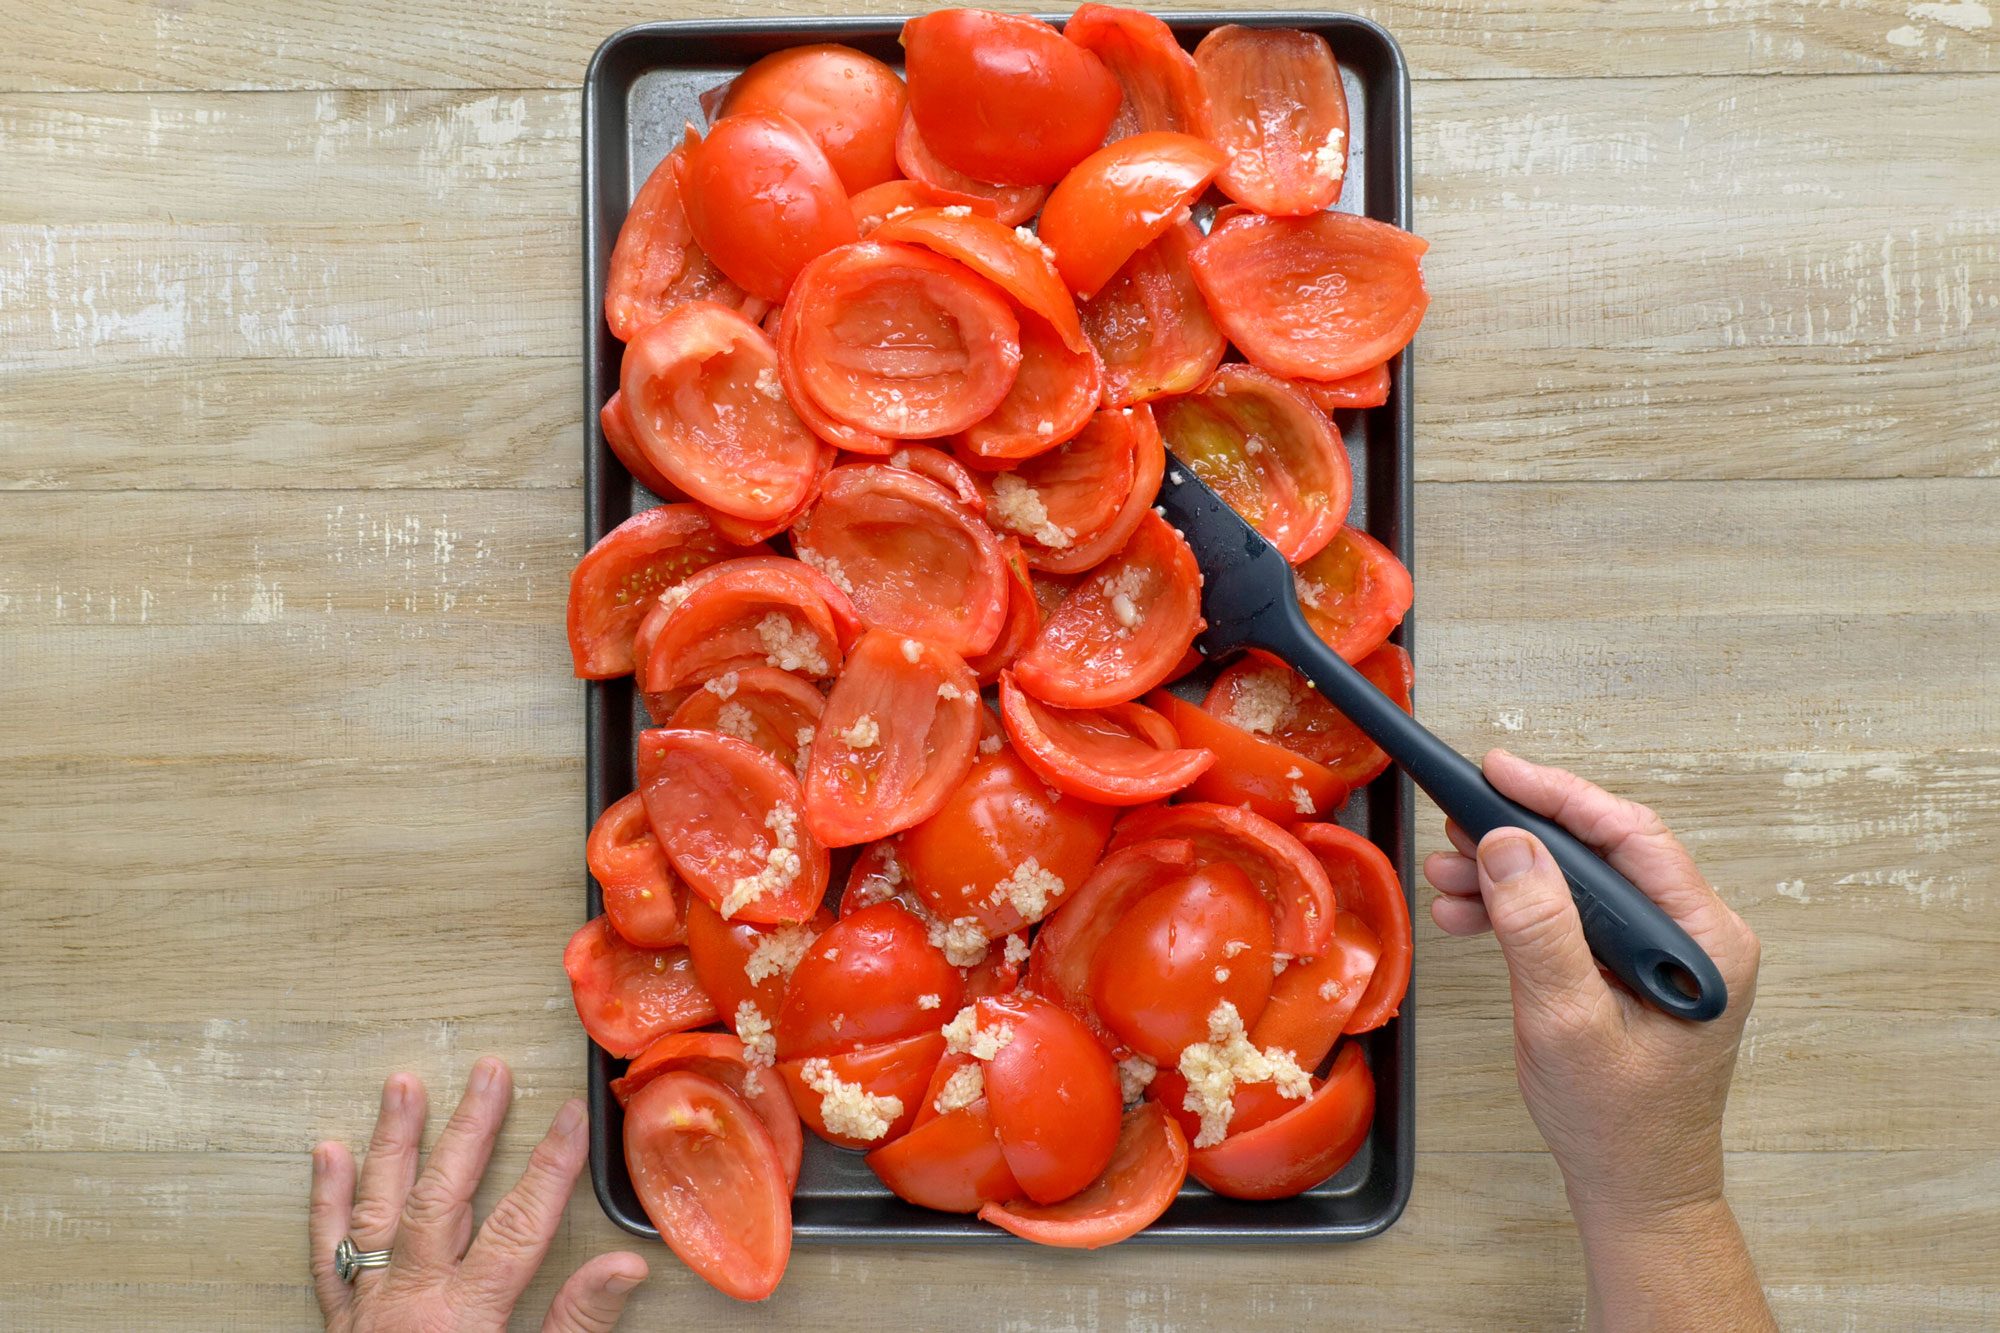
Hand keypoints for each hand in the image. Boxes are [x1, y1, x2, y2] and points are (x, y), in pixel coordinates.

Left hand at [309, 1059, 647, 1331]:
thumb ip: (576, 1326)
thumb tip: (623, 1268)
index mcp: (463, 1318)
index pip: (518, 1224)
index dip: (550, 1166)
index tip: (570, 1115)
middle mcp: (407, 1303)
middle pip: (441, 1198)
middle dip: (468, 1131)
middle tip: (488, 1073)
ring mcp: (366, 1310)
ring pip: (377, 1210)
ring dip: (391, 1145)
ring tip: (402, 1086)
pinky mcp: (338, 1324)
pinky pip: (326, 1254)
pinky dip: (326, 1203)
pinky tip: (326, 1154)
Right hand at [1425, 751, 1771, 1330]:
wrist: (1634, 1186)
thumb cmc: (1616, 1122)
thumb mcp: (1567, 1022)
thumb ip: (1540, 930)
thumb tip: (1510, 846)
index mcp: (1706, 940)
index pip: (1631, 836)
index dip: (1560, 796)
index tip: (1498, 771)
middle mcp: (1692, 934)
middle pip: (1602, 849)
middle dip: (1522, 835)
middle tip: (1455, 823)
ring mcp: (1661, 949)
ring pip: (1579, 879)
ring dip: (1510, 873)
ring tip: (1446, 874)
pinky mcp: (1630, 964)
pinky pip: (1572, 913)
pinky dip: (1519, 908)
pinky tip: (1469, 911)